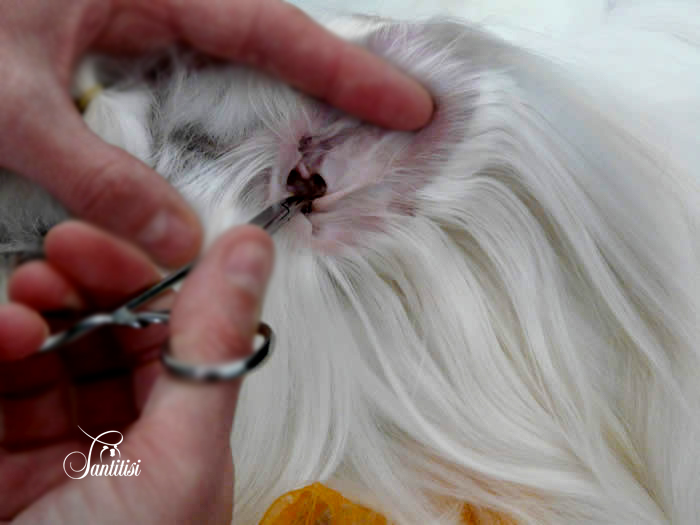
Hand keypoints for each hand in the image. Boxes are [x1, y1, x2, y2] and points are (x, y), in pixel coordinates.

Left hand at [0, 0, 432, 266]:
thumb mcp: (11, 99)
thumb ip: (92, 172)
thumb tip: (172, 237)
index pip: (271, 28)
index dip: (346, 70)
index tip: (406, 104)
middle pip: (275, 37)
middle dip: (342, 78)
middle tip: (399, 121)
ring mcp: (143, 15)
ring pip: (244, 56)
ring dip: (299, 93)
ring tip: (351, 132)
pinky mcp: (124, 40)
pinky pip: (205, 73)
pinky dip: (243, 106)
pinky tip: (260, 134)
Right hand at [0, 220, 273, 522]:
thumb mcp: (178, 458)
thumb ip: (214, 348)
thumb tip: (254, 250)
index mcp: (182, 439)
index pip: (173, 336)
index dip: (149, 281)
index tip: (117, 237)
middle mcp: (123, 440)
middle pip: (107, 338)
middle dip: (86, 287)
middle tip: (63, 254)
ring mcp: (54, 452)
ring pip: (46, 356)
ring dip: (33, 315)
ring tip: (22, 303)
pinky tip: (1, 333)